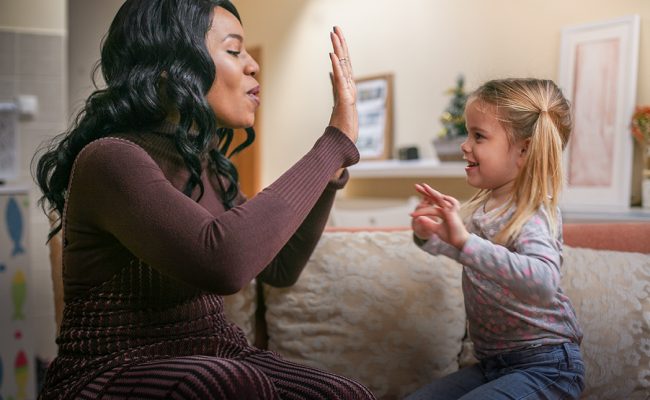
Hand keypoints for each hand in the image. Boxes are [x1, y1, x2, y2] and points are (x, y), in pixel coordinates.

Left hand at [328, 26, 357, 143]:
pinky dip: (336, 67)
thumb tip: (331, 73)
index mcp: (346, 87)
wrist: (343, 142)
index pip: (344, 64)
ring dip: (338, 50)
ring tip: (334, 35)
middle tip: (336, 27)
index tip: (336, 35)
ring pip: (343, 67)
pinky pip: (340, 80)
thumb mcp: (338, 101)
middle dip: (340, 43)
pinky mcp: (345, 100)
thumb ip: (337, 86)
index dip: (340, 49)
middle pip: (345, 61)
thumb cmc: (342, 125)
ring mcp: (348, 93)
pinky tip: (332, 55)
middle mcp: (349, 87)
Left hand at [410, 183, 468, 248]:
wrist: (459, 242)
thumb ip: (428, 224)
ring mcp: (450, 209)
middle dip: (425, 192)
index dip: (424, 199)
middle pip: (434, 197)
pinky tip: (435, 195)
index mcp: (442, 211)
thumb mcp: (436, 229)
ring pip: (438, 198)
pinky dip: (441, 199)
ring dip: (431, 192)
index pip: (432, 203)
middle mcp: (446, 208)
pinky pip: (444, 204)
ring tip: (423, 187)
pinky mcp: (452, 212)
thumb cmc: (450, 235)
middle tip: (416, 186)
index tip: (414, 202)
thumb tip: (418, 220)